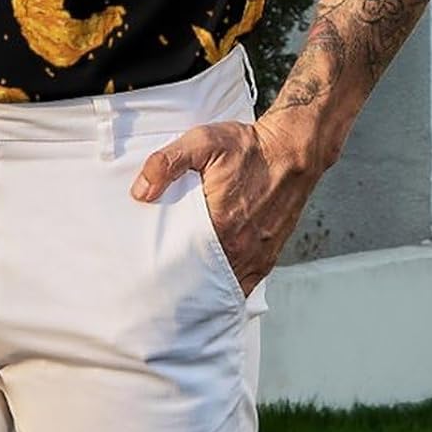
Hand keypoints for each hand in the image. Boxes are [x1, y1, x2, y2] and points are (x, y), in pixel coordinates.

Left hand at [128, 110, 320, 297]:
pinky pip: (245, 283)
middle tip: (160, 285)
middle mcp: (241, 247)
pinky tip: (213, 285)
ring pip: (224, 285)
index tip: (148, 271)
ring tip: (182, 289)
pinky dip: (228, 286)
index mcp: (221, 225)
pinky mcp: (269, 255)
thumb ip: (167, 163)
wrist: (291, 150)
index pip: (183, 262)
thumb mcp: (202, 142)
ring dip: (205, 288)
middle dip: (181, 284)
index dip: (164, 269)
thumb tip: (141, 190)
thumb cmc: (249, 148)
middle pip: (203, 279)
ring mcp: (257, 255)